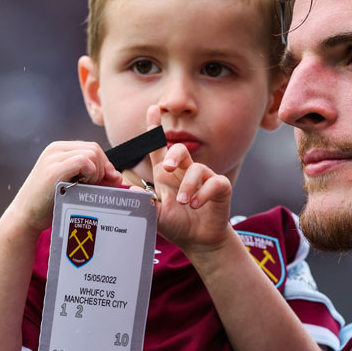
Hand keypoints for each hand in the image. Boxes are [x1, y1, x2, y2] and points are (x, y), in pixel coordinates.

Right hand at [8, 141, 123, 232]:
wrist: (25, 218)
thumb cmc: (51, 204)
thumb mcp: (77, 187)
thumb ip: (97, 179)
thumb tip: (118, 175)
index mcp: (60, 150)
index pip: (93, 148)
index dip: (104, 165)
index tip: (103, 183)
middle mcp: (55, 149)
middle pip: (95, 149)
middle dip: (102, 169)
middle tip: (93, 188)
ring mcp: (53, 158)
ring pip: (92, 154)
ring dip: (96, 173)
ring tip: (84, 189)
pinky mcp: (53, 170)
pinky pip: (84, 161)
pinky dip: (90, 174)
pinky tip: (81, 187)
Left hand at [146, 106, 234, 253]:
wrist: (198, 241)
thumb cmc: (177, 224)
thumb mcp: (156, 215)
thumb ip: (145, 203)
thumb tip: (132, 190)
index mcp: (166, 175)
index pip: (158, 148)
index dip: (155, 128)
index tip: (152, 109)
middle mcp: (184, 172)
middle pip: (180, 149)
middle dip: (173, 154)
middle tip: (165, 168)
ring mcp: (203, 178)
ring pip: (197, 169)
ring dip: (188, 186)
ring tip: (184, 202)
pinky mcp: (220, 187)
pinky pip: (214, 182)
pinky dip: (203, 193)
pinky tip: (196, 204)